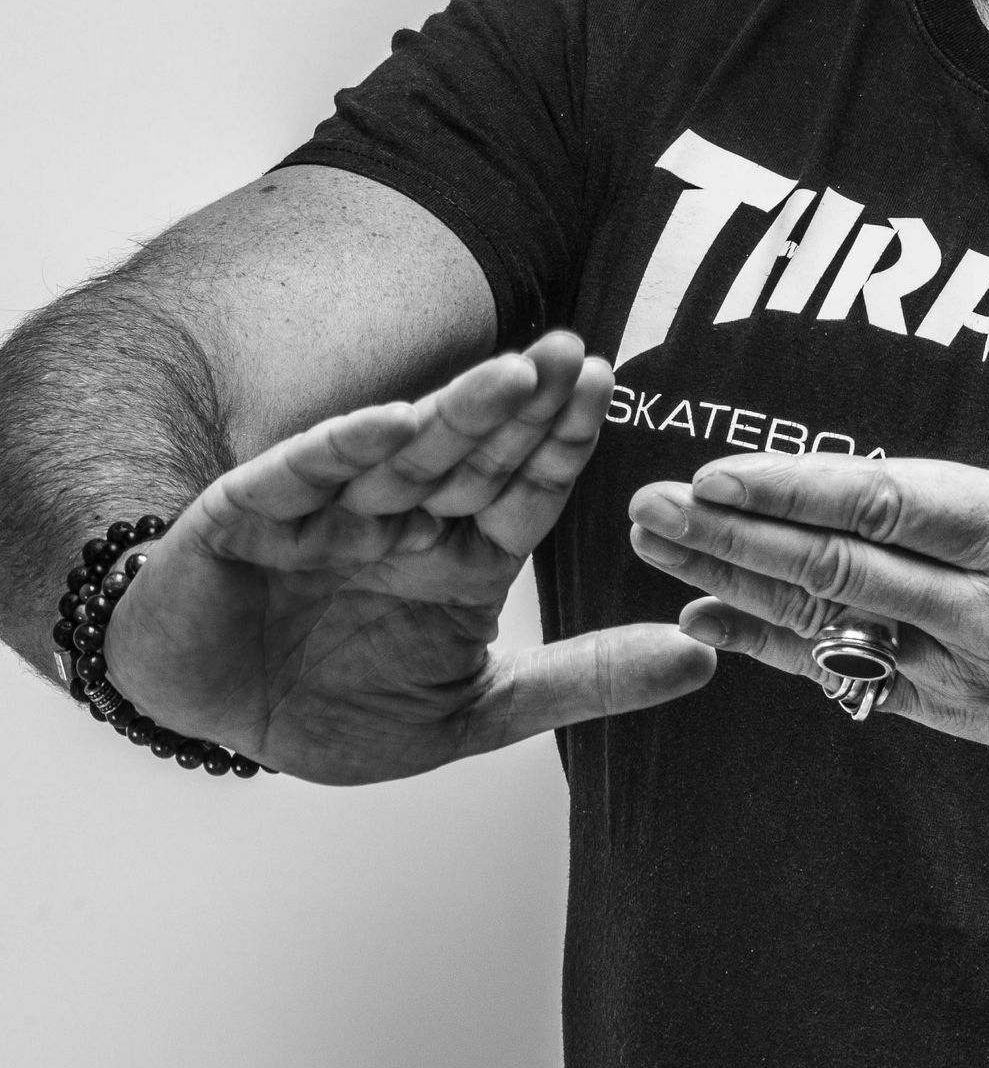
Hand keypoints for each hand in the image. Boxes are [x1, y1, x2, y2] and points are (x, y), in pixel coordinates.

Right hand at [104, 332, 713, 783]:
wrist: (206, 716)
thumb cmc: (330, 708)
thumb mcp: (476, 710)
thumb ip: (583, 680)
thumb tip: (704, 656)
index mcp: (459, 560)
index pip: (525, 492)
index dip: (563, 445)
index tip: (608, 389)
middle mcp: (403, 522)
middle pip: (477, 457)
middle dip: (527, 408)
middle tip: (581, 351)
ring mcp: (332, 512)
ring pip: (406, 453)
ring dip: (458, 412)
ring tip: (517, 370)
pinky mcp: (258, 512)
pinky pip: (308, 473)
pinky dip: (348, 446)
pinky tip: (395, 420)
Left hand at [628, 265, 988, 801]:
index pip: (896, 507)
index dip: (801, 491)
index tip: (720, 469)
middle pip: (839, 568)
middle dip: (735, 536)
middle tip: (644, 503)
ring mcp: (968, 670)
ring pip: (830, 624)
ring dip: (734, 585)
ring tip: (652, 547)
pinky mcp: (957, 711)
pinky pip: (849, 676)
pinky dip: (774, 649)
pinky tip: (704, 622)